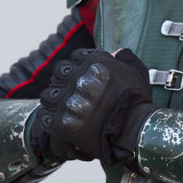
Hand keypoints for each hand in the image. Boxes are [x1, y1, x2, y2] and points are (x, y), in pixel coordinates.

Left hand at [32, 48, 154, 163]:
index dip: (79, 67)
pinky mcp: (59, 122)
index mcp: (93, 63)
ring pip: (48, 94)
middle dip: (64, 81)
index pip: (74, 57)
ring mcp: (66, 100)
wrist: (131, 131)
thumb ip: (126, 58)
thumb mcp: (137, 72)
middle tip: (74, 92)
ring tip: (67, 108)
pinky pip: (44, 115)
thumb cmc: (136, 102)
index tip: (84, 77)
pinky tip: (63, 121)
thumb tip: (116, 52)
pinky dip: (51, 118)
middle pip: (58, 73)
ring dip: (55, 100)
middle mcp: (76, 78)